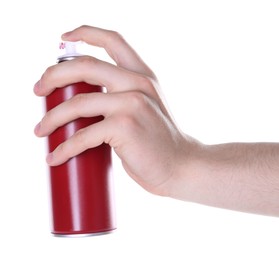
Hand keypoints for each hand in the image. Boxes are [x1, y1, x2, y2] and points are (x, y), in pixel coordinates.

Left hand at [34, 25, 196, 194]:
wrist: (180, 165)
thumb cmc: (158, 143)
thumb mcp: (145, 109)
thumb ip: (122, 98)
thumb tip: (85, 104)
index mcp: (142, 76)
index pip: (113, 40)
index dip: (85, 33)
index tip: (64, 38)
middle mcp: (137, 83)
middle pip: (85, 66)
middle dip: (53, 75)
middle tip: (38, 90)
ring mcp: (132, 103)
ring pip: (76, 103)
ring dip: (51, 118)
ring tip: (40, 130)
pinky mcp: (124, 127)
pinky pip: (82, 135)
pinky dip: (64, 147)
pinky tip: (56, 156)